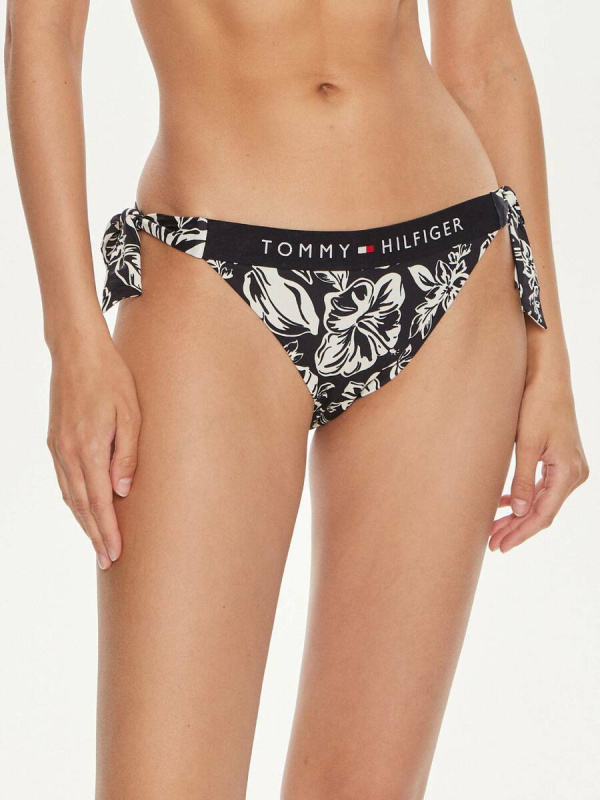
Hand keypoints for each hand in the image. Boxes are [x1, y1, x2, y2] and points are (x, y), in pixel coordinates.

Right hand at [46, 332, 140, 569]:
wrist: (77, 352)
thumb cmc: (112, 379)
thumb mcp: (131, 414)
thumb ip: (127, 455)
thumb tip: (122, 492)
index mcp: (89, 448)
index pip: (100, 502)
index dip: (108, 530)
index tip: (115, 553)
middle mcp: (68, 453)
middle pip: (82, 506)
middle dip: (95, 536)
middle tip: (108, 561)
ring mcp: (58, 448)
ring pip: (71, 496)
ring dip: (84, 523)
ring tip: (98, 543)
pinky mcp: (55, 442)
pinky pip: (64, 481)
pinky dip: (74, 502)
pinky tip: (84, 510)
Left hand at [489, 374, 587, 552]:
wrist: (549, 378)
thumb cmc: (537, 405)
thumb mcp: (526, 444)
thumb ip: (523, 479)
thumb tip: (520, 512)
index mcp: (568, 473)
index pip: (543, 515)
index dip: (520, 533)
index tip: (500, 545)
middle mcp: (574, 474)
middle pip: (544, 512)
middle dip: (517, 528)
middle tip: (492, 543)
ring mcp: (570, 468)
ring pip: (543, 501)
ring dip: (520, 515)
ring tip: (495, 527)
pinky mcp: (561, 460)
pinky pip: (545, 487)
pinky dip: (526, 497)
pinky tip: (506, 504)